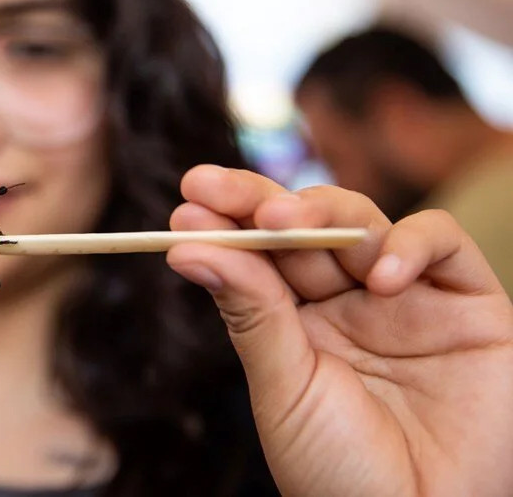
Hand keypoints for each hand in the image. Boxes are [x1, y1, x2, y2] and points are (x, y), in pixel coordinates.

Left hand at [167, 165, 512, 496]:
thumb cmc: (343, 473)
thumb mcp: (286, 389)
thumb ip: (251, 312)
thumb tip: (186, 247)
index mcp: (297, 321)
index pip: (259, 252)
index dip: (227, 221)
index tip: (187, 201)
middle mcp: (349, 301)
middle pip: (303, 225)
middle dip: (256, 202)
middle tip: (208, 187)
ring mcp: (408, 297)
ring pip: (362, 221)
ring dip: (321, 212)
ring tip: (283, 223)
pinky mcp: (469, 303)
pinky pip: (442, 243)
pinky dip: (410, 244)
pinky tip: (379, 277)